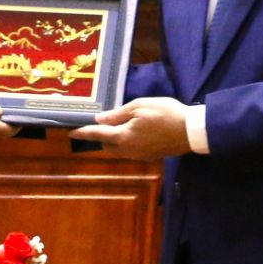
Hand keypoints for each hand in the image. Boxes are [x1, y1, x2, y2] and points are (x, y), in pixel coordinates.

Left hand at [69, 97, 193, 159]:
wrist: (191, 131)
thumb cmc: (165, 113)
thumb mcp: (139, 106)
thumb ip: (118, 114)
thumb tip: (100, 120)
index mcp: (123, 136)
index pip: (98, 135)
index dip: (83, 133)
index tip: (71, 132)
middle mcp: (129, 150)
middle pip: (107, 146)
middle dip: (101, 137)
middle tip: (100, 125)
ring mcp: (140, 156)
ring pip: (119, 151)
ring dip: (114, 142)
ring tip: (117, 127)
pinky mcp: (150, 157)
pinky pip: (131, 152)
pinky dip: (126, 144)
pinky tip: (134, 133)